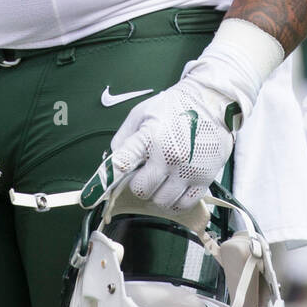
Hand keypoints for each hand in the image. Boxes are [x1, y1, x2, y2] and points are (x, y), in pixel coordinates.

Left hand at [100, 65, 238, 209]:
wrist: (211, 102)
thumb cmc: (174, 107)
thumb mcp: (142, 113)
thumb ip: (124, 138)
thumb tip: (113, 162)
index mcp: (150, 137)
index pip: (122, 164)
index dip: (107, 179)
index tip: (96, 191)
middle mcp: (169, 157)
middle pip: (142, 190)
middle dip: (139, 183)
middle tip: (144, 172)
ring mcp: (188, 170)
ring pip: (162, 202)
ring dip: (157, 194)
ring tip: (161, 179)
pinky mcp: (205, 178)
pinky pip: (184, 204)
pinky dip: (175, 200)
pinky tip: (174, 187)